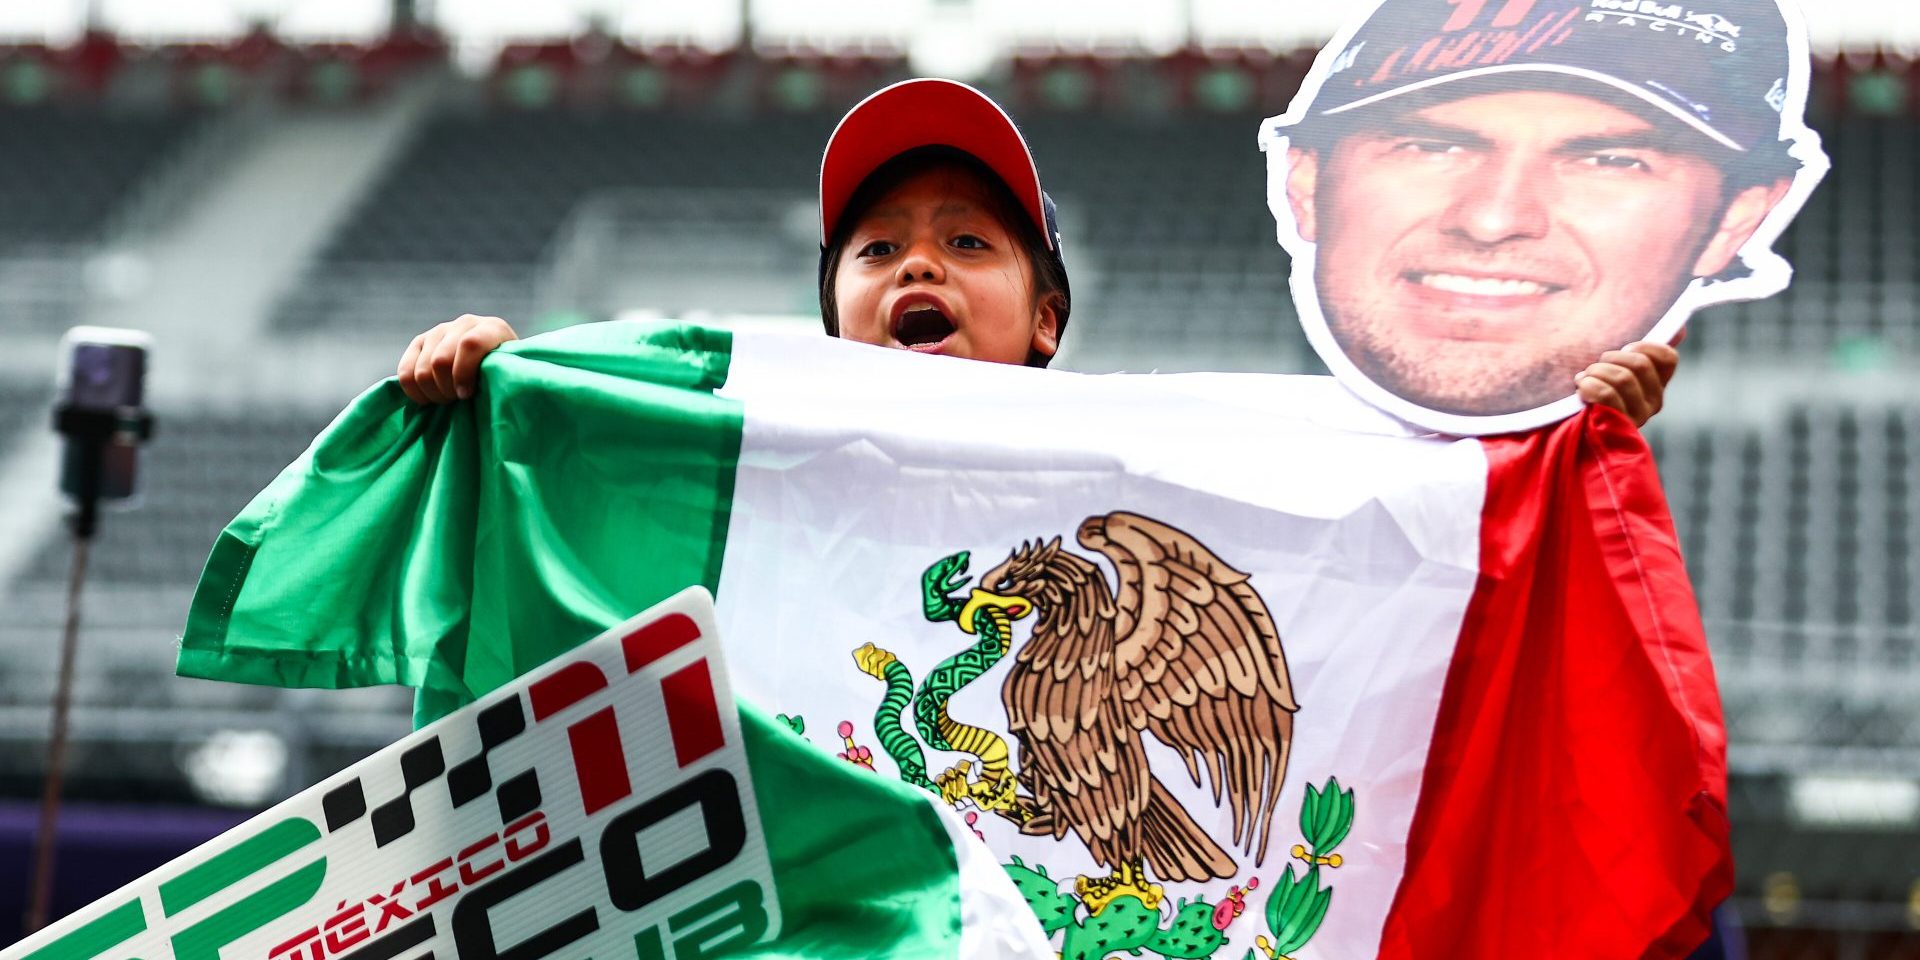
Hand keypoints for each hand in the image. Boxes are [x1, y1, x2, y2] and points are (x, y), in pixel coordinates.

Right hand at [396, 314, 518, 403]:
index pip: (470, 344)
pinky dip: (414, 391)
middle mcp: (465, 323)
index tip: (467, 396)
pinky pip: (405, 371)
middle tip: (458, 400)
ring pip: (423, 369)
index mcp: (493, 328)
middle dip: (447, 389)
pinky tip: (429, 399)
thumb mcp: (513, 376)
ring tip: (448, 399)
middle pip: (441, 361)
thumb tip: (501, 394)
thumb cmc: (507, 379)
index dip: (464, 373)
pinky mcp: (420, 342)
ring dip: (433, 393)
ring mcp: (440, 330)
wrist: (494, 369)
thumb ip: (508, 378)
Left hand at [1575, 334, 1681, 427]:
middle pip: (1640, 364)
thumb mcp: (1621, 369)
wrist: (1580, 426)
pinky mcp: (1619, 425)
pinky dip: (1589, 385)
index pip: (1668, 358)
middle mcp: (1654, 401)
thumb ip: (1646, 352)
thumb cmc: (1599, 388)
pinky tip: (1582, 387)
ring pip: (1622, 378)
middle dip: (1611, 358)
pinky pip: (1606, 394)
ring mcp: (1638, 415)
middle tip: (1595, 366)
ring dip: (1596, 372)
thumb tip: (1681, 329)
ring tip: (1584, 377)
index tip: (1625, 349)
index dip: (1645, 347)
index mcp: (1658, 384)